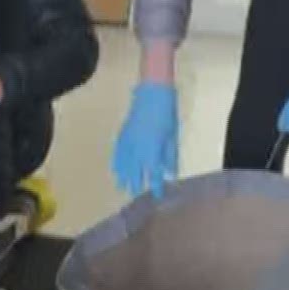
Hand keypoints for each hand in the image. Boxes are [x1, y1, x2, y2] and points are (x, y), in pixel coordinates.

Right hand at [111, 81, 179, 197]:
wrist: (152, 94)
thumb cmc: (167, 113)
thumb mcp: (172, 136)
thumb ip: (170, 156)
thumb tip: (170, 172)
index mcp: (153, 150)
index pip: (154, 173)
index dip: (155, 185)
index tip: (157, 195)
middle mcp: (138, 149)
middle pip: (135, 171)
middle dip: (135, 183)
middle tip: (135, 194)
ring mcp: (128, 142)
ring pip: (124, 164)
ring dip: (123, 176)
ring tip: (121, 187)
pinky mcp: (122, 134)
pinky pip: (117, 153)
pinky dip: (116, 163)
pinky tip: (115, 169)